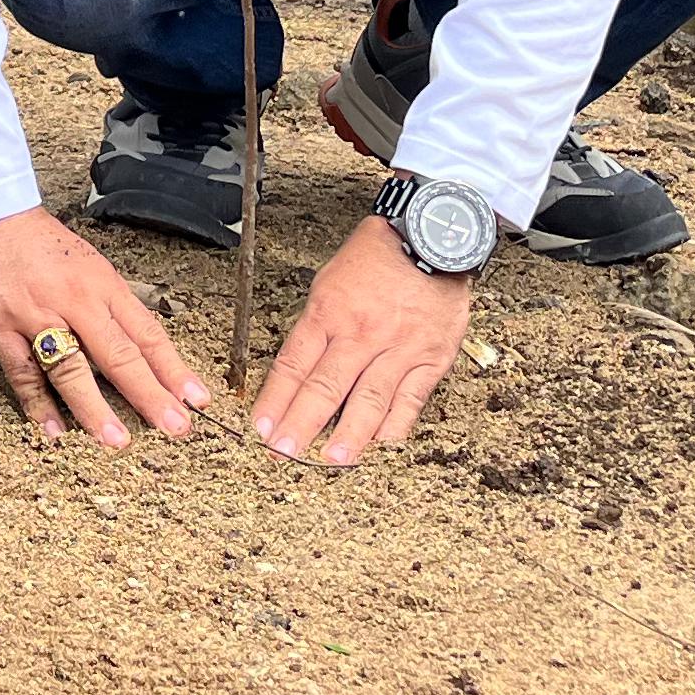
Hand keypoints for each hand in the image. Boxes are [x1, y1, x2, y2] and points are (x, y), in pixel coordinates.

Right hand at [0, 207, 207, 444]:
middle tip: (175, 427)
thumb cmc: (38, 244)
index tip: (197, 399)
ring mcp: (35, 316)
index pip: (146, 333)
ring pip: (71, 369)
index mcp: (101, 285)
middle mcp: (74, 301)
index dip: (173, 369)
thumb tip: (138, 352)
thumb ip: (108, 308)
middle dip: (149, 395)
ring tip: (115, 441)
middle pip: (118, 354)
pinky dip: (39, 404)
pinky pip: (23, 374)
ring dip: (95, 409)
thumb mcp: (87, 266)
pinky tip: (54, 430)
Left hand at [250, 217, 471, 463]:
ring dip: (349, 436)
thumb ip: (317, 326)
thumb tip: (300, 369)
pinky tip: (380, 445)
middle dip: (301, 424)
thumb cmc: (378, 256)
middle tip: (284, 453)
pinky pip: (410, 399)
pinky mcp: (430, 357)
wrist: (432, 234)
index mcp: (329, 312)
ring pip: (368, 399)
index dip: (276, 399)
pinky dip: (394, 425)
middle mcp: (361, 333)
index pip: (294, 364)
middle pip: (325, 387)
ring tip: (333, 460)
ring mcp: (398, 347)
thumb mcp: (330, 281)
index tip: (262, 427)